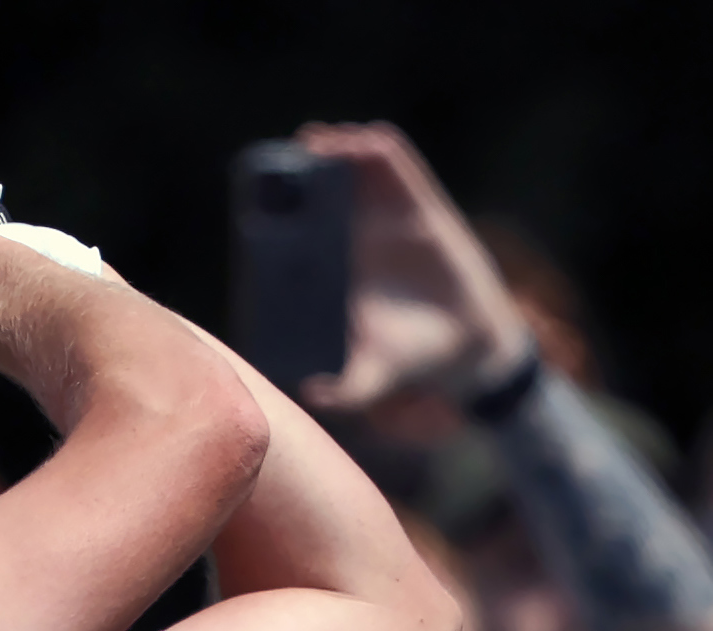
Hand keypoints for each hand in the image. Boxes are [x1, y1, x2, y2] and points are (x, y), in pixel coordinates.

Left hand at [295, 122, 534, 411]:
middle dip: (299, 174)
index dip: (276, 214)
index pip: (296, 234)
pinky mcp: (422, 208)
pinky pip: (399, 170)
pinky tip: (367, 144)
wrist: (465, 347)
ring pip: (355, 175)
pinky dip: (381, 153)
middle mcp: (354, 240)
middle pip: (319, 195)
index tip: (255, 199)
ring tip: (318, 144)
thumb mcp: (370, 376)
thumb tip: (311, 396)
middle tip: (282, 163)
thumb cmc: (406, 358)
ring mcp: (387, 220)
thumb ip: (344, 389)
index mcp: (332, 272)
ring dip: (337, 152)